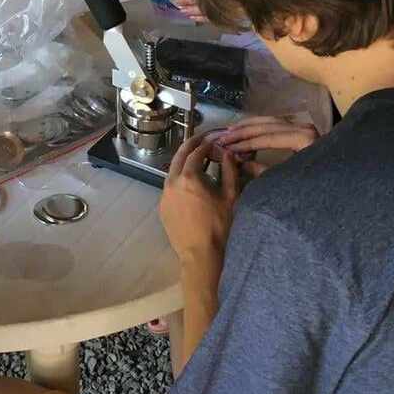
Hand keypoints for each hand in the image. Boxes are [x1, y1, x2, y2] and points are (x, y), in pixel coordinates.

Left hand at [159, 133, 239, 265]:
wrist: (201, 254)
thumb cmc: (220, 226)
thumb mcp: (230, 197)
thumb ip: (230, 171)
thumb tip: (229, 153)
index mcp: (190, 177)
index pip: (197, 152)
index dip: (206, 143)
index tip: (214, 139)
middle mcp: (173, 182)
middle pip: (180, 156)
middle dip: (191, 144)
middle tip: (201, 138)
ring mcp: (165, 195)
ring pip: (173, 170)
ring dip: (184, 160)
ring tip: (196, 157)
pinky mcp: (162, 206)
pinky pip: (170, 185)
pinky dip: (179, 177)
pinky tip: (189, 180)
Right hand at [209, 116, 318, 177]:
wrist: (336, 187)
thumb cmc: (313, 187)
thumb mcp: (286, 180)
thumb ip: (261, 170)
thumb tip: (240, 162)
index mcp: (303, 139)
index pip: (267, 138)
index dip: (245, 143)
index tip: (227, 147)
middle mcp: (305, 128)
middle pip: (268, 126)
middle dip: (243, 131)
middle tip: (223, 137)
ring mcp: (305, 127)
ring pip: (271, 121)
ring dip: (249, 125)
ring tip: (231, 130)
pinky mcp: (304, 130)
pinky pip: (278, 124)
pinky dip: (261, 125)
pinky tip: (248, 128)